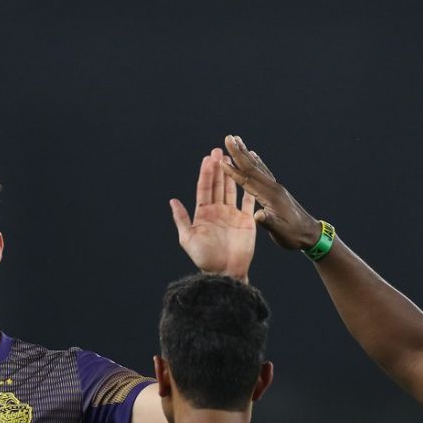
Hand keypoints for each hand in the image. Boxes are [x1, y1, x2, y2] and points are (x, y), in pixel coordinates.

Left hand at [170, 147, 256, 279]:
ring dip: (231, 174)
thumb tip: (172, 201)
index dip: (205, 173)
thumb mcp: (188, 239)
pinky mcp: (246, 220)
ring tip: (231, 158)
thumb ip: (181, 219)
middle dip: (218, 168)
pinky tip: (249, 176)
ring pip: (232, 189)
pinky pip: (248, 202)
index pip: (204, 188)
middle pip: (218, 185)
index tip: (207, 158)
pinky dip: (249, 190)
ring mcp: (232, 215)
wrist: (225, 272)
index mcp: (203, 214)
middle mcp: (218, 211)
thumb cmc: (205, 258)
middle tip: (219, 150)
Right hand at [220, 135, 324, 251]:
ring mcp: (275, 187)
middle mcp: (273, 187)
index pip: (248, 181)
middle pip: (252, 167)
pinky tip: (253, 156)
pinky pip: (264, 172)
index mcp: (270, 196)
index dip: (234, 172)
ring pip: (257, 167)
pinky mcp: (276, 190)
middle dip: (238, 153)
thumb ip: (268, 223)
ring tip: (237, 140)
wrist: (310, 234)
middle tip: (228, 137)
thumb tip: (257, 215)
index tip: (221, 161)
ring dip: (245, 153)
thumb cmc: (293, 235)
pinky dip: (256, 162)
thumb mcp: (279, 232)